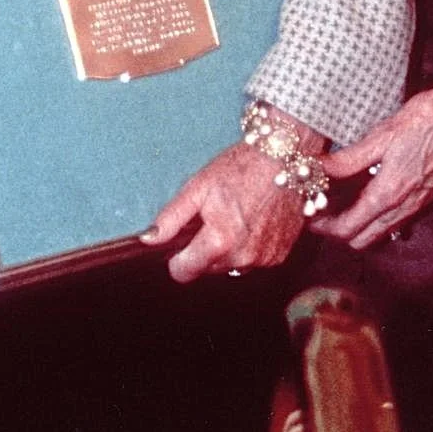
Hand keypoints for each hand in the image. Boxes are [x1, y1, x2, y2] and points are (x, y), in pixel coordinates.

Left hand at [142, 106, 324, 282]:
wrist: (284, 158)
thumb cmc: (240, 168)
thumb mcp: (198, 186)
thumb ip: (171, 218)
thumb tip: (148, 240)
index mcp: (219, 242)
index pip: (183, 273)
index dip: (177, 257)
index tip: (183, 239)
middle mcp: (244, 257)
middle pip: (207, 269)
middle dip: (204, 249)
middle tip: (214, 217)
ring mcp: (265, 258)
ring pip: (230, 267)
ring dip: (228, 250)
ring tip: (235, 217)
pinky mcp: (280, 256)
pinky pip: (253, 261)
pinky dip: (249, 247)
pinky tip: (252, 222)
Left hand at [312, 58, 432, 249]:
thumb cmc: (428, 120)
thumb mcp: (380, 136)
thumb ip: (347, 160)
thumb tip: (318, 169)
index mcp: (389, 195)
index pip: (348, 229)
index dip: (324, 226)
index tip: (309, 214)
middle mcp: (406, 208)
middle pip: (363, 241)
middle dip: (339, 231)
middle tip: (322, 207)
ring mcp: (420, 206)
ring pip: (381, 233)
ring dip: (359, 224)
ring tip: (342, 199)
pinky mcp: (429, 198)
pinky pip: (398, 221)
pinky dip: (378, 216)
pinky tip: (370, 191)